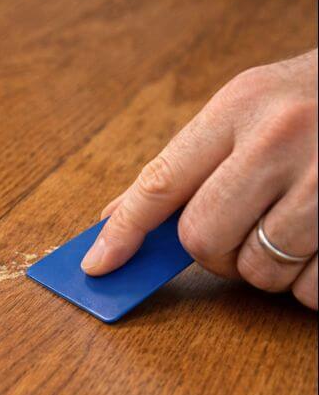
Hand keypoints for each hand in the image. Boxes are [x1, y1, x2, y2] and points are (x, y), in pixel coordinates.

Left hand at [81, 49, 317, 309]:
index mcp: (241, 107)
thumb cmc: (313, 104)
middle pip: (203, 239)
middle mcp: (282, 139)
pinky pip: (313, 291)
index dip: (123, 233)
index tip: (98, 266)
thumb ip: (185, 163)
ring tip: (293, 229)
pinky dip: (311, 284)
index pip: (161, 182)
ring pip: (259, 271)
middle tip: (238, 234)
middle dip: (214, 252)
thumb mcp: (248, 109)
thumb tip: (116, 216)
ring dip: (267, 268)